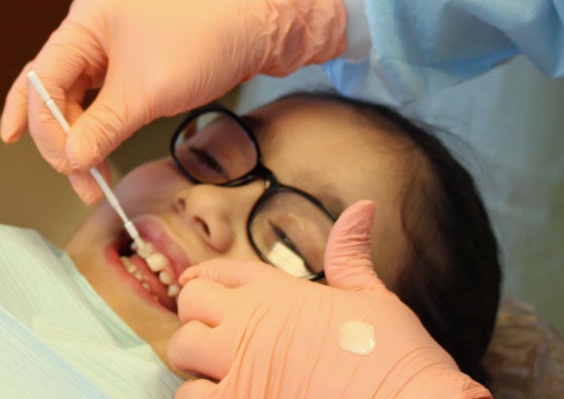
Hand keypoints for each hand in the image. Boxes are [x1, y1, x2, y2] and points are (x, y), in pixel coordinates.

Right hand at [0, 0, 345, 201]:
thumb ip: (102, 128)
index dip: (41, 122)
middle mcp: (86, 30)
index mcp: (86, 20)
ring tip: (91, 182)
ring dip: (77, 142)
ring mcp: (101, 47)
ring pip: (69, 102)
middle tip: (77, 178)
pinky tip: (92, 159)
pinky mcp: (117, 65)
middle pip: (50, 91)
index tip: (61, 161)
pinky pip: (91, 102)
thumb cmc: (201, 48)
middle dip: (60, 139)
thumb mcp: (147, 94)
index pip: (44, 76)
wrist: (248, 34)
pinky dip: (92, 132)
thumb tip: (70, 160)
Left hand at [169, 201, 490, 398]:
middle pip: (190, 304)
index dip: (205, 279)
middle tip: (214, 336)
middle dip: (197, 318)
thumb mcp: (375, 298)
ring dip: (194, 362)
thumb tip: (362, 208)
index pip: (220, 272)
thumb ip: (350, 254)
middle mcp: (251, 322)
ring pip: (180, 351)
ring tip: (216, 372)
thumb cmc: (399, 358)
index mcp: (278, 292)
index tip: (197, 286)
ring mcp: (240, 367)